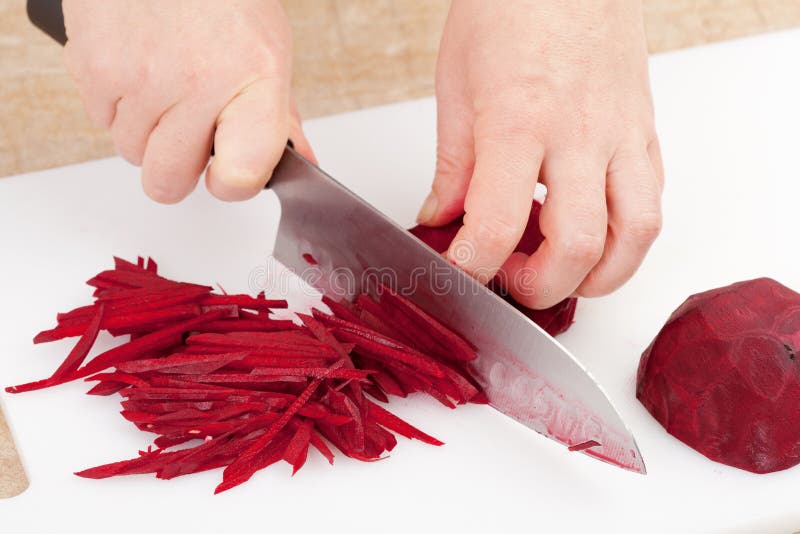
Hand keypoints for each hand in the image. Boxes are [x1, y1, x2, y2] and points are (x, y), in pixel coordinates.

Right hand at [62, 0, 314, 202]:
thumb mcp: (268, 53)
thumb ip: (280, 117)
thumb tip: (300, 165)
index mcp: (254, 80)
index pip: (240, 174)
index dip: (232, 184)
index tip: (228, 171)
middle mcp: (197, 82)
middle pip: (168, 183)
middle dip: (176, 164)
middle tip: (189, 125)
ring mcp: (141, 78)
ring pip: (131, 152)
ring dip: (145, 130)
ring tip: (163, 80)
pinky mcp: (94, 67)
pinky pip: (99, 119)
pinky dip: (116, 101)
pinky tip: (137, 64)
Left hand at [418, 0, 663, 308]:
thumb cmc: (511, 6)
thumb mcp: (456, 84)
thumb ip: (453, 163)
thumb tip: (443, 218)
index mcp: (518, 121)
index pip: (496, 224)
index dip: (473, 267)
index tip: (460, 274)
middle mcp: (579, 134)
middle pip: (578, 247)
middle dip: (540, 287)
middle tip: (512, 279)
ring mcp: (622, 134)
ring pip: (635, 235)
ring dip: (599, 277)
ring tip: (562, 273)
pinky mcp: (645, 132)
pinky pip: (652, 202)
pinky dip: (626, 238)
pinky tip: (595, 233)